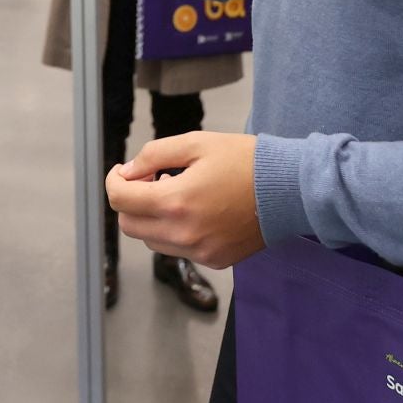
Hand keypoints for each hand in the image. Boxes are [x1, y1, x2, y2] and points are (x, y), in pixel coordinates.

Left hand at [106, 132, 263, 268]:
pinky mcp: (214, 260)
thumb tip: (128, 171)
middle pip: (129, 225)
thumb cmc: (245, 161)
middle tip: (150, 180)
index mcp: (176, 202)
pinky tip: (195, 210)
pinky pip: (178, 249)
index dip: (115, 181)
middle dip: (130, 201)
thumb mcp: (195, 143)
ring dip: (151, 217)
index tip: (124, 171)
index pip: (120, 200)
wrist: (288, 188)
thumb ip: (153, 155)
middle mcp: (184, 234)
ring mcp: (199, 251)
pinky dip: (175, 231)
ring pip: (151, 240)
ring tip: (176, 193)